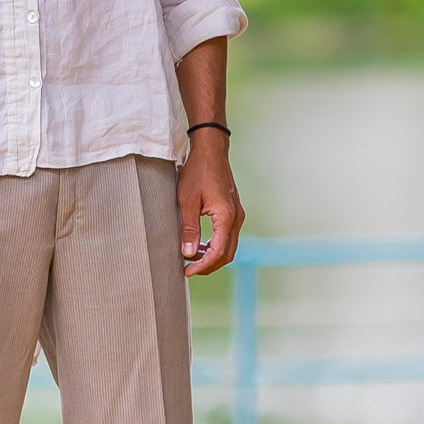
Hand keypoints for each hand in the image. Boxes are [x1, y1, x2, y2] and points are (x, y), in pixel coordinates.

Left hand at [177, 133, 243, 276]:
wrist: (211, 152)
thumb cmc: (197, 172)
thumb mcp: (186, 200)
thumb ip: (189, 228)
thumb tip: (188, 254)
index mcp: (226, 217)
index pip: (218, 252)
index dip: (203, 266)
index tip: (187, 271)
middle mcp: (236, 218)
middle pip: (227, 254)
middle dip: (208, 266)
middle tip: (188, 270)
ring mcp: (237, 215)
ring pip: (229, 246)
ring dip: (212, 256)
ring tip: (191, 259)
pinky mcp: (233, 212)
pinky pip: (227, 236)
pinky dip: (215, 245)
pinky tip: (200, 246)